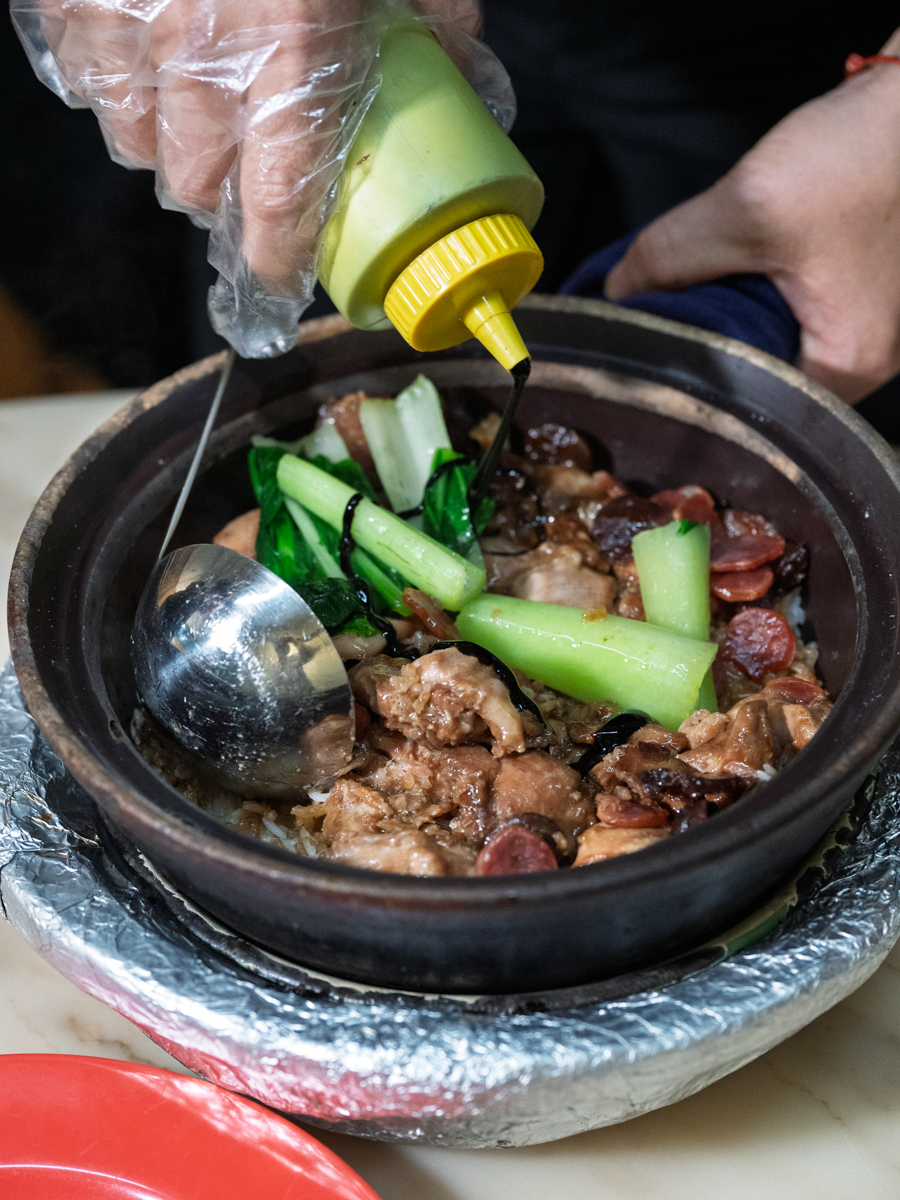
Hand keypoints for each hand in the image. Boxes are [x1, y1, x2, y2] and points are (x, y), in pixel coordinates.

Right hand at [16, 0, 496, 353]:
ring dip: (169, 146)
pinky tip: (145, 59)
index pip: (275, 200)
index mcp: (290, 45)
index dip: (278, 256)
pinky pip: (81, 74)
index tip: (285, 274)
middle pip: (195, 186)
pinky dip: (113, 83)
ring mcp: (122, 14)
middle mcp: (197, 46)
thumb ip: (435, 10)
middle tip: (251, 175)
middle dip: (225, 198)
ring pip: (132, 140)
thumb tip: (456, 68)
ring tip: (199, 116)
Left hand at [606, 29, 899, 402]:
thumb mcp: (747, 207)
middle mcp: (868, 365)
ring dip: (734, 326)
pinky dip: (760, 305)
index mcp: (848, 365)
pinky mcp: (862, 302)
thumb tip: (616, 293)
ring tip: (701, 295)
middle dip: (712, 353)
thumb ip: (671, 256)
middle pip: (764, 383)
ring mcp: (871, 334)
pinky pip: (797, 321)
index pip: (751, 407)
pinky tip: (736, 277)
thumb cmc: (859, 155)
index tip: (655, 355)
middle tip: (667, 325)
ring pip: (777, 350)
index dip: (697, 382)